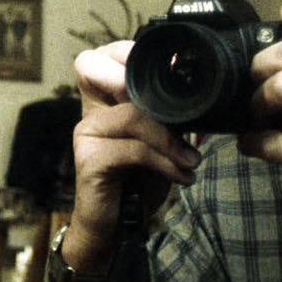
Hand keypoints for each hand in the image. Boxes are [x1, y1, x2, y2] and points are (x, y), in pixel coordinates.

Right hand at [66, 39, 203, 271]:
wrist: (115, 227)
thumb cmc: (138, 180)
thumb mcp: (160, 138)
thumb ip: (168, 111)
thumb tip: (195, 84)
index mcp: (103, 100)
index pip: (99, 57)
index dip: (124, 53)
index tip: (165, 73)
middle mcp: (90, 112)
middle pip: (98, 69)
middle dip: (144, 89)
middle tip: (180, 116)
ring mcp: (86, 134)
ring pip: (133, 116)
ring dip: (170, 141)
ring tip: (190, 162)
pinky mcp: (89, 159)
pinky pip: (133, 149)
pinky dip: (164, 162)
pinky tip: (179, 176)